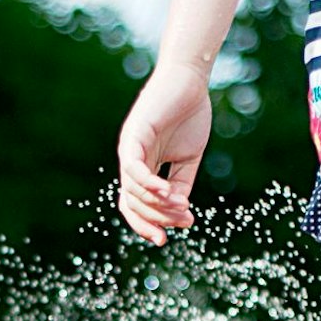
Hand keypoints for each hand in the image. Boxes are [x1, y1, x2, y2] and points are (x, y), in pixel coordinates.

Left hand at [116, 62, 210, 245]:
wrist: (190, 81)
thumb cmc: (189, 115)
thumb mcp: (188, 158)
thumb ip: (181, 183)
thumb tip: (178, 211)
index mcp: (142, 168)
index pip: (134, 206)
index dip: (146, 225)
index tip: (166, 239)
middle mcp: (131, 160)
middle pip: (133, 204)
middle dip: (157, 219)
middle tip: (184, 220)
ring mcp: (130, 148)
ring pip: (133, 190)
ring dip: (158, 204)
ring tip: (181, 206)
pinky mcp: (134, 134)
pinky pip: (135, 168)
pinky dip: (149, 184)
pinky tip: (167, 192)